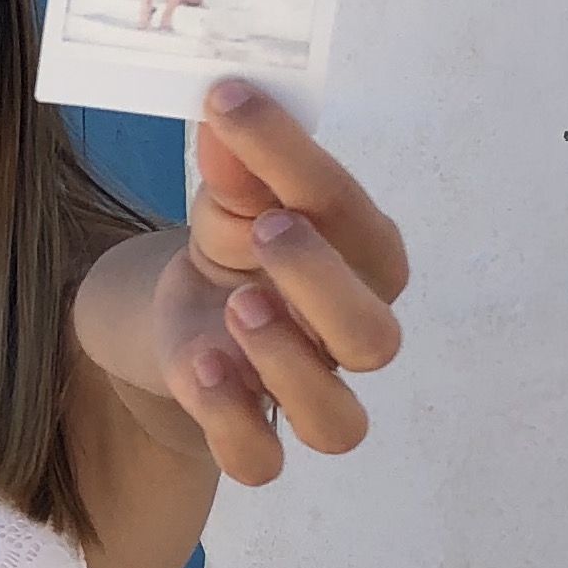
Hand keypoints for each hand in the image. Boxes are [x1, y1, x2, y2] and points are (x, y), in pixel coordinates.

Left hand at [153, 81, 408, 483]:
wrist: (194, 304)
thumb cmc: (240, 238)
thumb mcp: (234, 191)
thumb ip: (237, 161)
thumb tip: (227, 111)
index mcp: (365, 256)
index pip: (351, 212)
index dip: (295, 159)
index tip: (230, 103)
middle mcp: (351, 333)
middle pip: (373, 337)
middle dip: (322, 283)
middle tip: (267, 231)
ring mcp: (307, 392)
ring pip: (338, 422)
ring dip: (287, 366)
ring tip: (237, 309)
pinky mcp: (253, 433)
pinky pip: (263, 463)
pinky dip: (234, 426)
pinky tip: (203, 369)